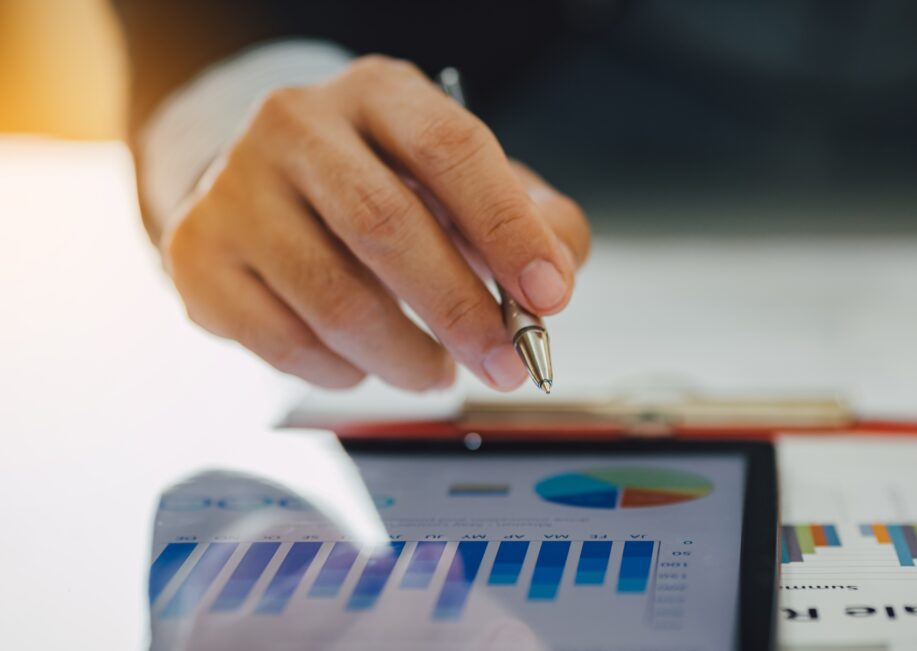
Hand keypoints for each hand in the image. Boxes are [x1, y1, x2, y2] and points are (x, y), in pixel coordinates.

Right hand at [164, 55, 589, 390]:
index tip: (549, 295)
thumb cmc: (381, 186)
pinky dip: (342, 370)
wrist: (268, 185)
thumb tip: (553, 283)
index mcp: (377, 94)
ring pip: (335, 299)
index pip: (451, 150)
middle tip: (503, 363)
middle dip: (459, 311)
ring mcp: (236, 190)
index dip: (507, 228)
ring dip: (405, 356)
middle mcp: (297, 127)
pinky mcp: (199, 257)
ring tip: (437, 370)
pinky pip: (285, 342)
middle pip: (385, 226)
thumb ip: (529, 221)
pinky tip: (365, 362)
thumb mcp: (462, 183)